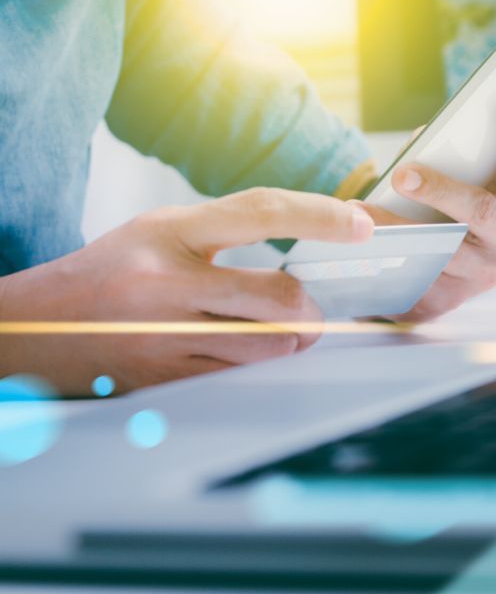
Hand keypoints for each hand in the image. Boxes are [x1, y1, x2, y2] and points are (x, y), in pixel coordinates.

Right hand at [0, 187, 373, 394]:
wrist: (39, 326)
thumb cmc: (113, 271)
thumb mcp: (161, 231)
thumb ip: (229, 234)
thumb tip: (311, 245)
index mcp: (170, 232)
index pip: (261, 213)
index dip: (320, 218)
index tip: (360, 225)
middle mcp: (169, 283)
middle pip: (282, 301)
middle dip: (311, 307)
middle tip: (310, 305)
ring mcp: (167, 337)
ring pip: (271, 348)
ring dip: (288, 341)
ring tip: (273, 331)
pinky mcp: (167, 379)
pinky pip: (242, 378)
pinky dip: (255, 366)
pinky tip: (237, 352)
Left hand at [356, 102, 495, 321]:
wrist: (429, 276)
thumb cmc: (443, 212)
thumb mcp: (452, 182)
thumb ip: (446, 159)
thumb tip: (424, 140)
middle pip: (482, 210)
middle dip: (440, 190)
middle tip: (402, 175)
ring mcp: (481, 274)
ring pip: (440, 247)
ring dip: (395, 226)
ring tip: (358, 210)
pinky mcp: (449, 300)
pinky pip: (415, 275)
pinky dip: (385, 255)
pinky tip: (358, 242)